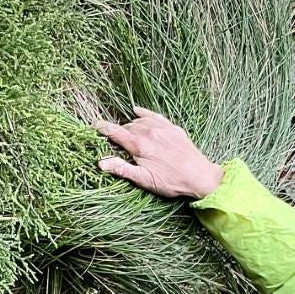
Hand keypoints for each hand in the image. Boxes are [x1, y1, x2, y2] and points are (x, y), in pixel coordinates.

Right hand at [95, 108, 223, 199]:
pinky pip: (154, 115)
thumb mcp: (145, 180)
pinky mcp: (172, 128)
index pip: (116, 132)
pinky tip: (138, 111)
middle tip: (116, 142)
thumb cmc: (171, 181)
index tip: (95, 125)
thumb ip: (123, 169)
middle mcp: (149, 131)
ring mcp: (161, 127)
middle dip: (119, 132)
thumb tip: (101, 163)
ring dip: (131, 125)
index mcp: (139, 145)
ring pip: (140, 120)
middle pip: (127, 127)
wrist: (199, 176)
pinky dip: (144, 113)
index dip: (104, 128)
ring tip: (127, 133)